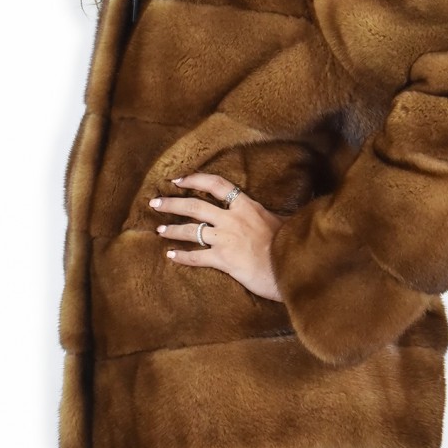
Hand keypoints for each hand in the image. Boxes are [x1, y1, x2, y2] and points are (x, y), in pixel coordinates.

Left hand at [148, 172, 285, 302]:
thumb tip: (266, 210)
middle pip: (195, 206)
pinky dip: (182, 256)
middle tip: (156, 203)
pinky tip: (171, 255)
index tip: (179, 179)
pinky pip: (196, 256)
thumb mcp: (280, 221)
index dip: (195, 180)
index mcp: (246, 206)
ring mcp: (226, 238)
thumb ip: (265, 214)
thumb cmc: (290, 246)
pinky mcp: (223, 259)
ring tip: (160, 230)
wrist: (291, 268)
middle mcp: (232, 219)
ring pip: (191, 230)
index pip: (217, 184)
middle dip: (173, 203)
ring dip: (173, 229)